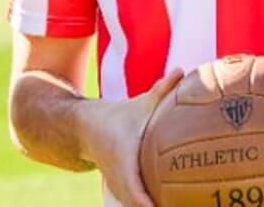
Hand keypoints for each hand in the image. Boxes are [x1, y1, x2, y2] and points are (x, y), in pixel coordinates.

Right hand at [80, 71, 182, 206]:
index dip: (148, 204)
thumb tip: (181, 71)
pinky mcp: (122, 193)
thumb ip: (162, 90)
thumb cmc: (116, 116)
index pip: (137, 193)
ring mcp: (119, 190)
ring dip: (157, 206)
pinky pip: (137, 206)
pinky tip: (170, 205)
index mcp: (125, 162)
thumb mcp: (139, 105)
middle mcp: (121, 181)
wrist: (82, 127)